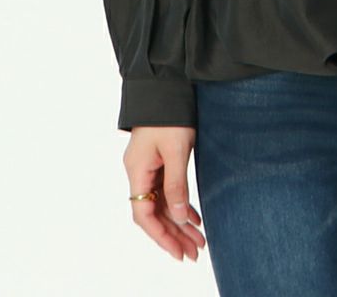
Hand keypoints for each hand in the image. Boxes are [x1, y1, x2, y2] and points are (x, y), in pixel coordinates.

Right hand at [123, 126, 206, 260]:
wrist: (167, 83)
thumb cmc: (171, 113)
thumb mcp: (176, 149)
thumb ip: (176, 184)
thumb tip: (177, 217)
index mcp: (137, 171)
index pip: (144, 215)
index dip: (161, 236)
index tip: (178, 252)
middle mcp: (139, 171)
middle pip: (154, 212)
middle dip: (174, 234)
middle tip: (194, 252)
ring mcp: (148, 165)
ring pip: (162, 203)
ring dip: (179, 221)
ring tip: (199, 240)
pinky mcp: (159, 159)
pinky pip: (167, 190)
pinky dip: (180, 204)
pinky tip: (194, 216)